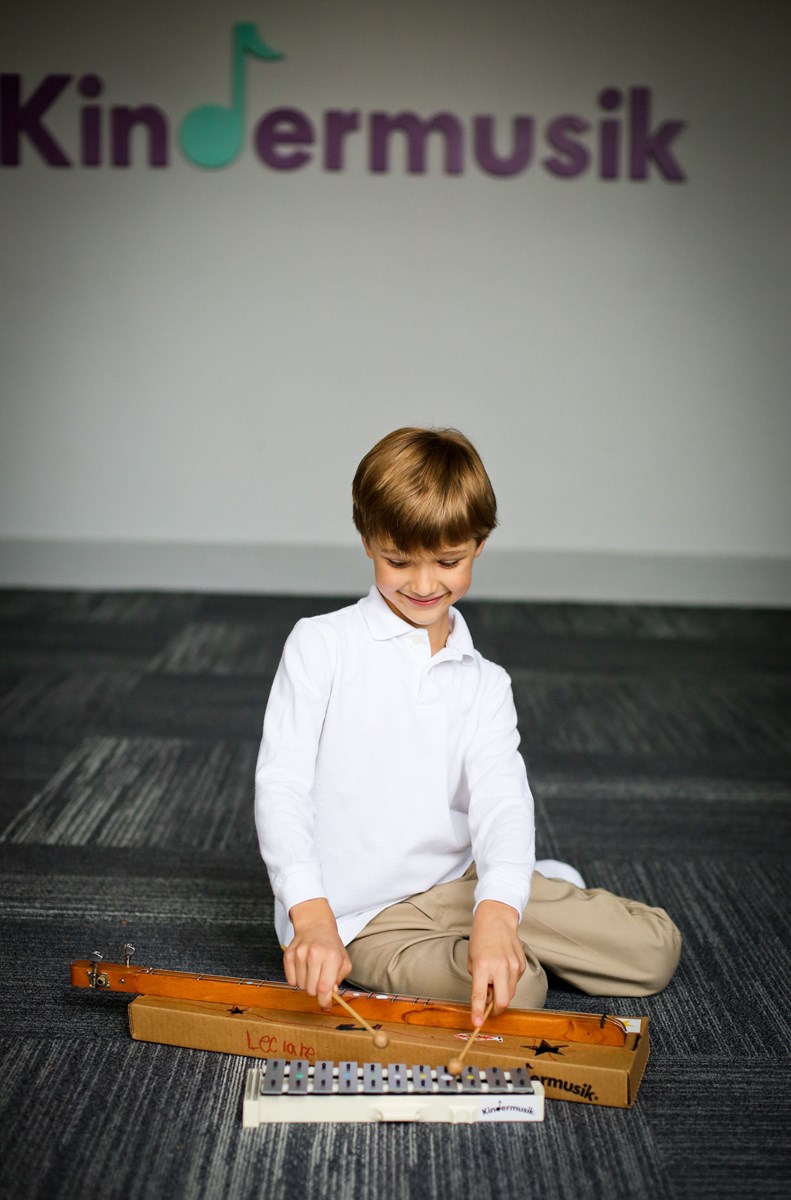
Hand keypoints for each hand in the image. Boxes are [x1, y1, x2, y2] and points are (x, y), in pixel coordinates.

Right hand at [284, 897, 351, 1008]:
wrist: (315, 926)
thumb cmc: (331, 946)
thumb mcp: (343, 961)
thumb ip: (339, 979)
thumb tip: (330, 994)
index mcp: (332, 956)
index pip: (324, 988)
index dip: (325, 1001)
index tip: (326, 1005)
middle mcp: (315, 954)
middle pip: (311, 990)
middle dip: (317, 991)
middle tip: (320, 981)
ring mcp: (300, 954)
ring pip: (300, 986)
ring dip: (307, 984)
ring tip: (313, 972)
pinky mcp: (289, 955)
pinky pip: (290, 980)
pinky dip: (297, 979)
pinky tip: (303, 969)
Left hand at [467, 899, 525, 1025]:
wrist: (497, 919)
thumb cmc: (480, 939)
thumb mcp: (472, 960)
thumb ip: (478, 981)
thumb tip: (488, 1000)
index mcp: (482, 965)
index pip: (480, 995)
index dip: (478, 1012)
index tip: (477, 1023)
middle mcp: (500, 967)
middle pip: (503, 1001)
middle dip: (496, 1009)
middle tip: (489, 1006)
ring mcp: (513, 966)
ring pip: (510, 993)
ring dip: (501, 993)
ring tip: (494, 979)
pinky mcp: (521, 965)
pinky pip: (515, 982)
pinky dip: (507, 982)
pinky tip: (502, 969)